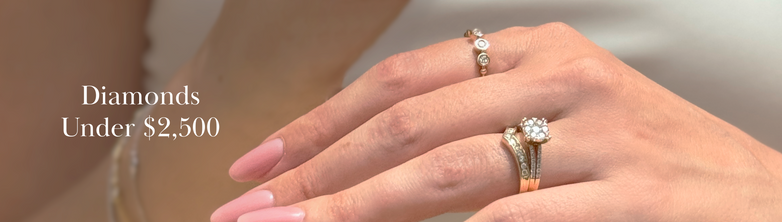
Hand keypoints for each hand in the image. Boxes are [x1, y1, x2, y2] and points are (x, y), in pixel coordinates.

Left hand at [213, 22, 781, 221]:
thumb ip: (470, 123)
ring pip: (444, 172)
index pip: (399, 81)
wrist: (761, 198)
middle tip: (250, 216)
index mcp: (534, 49)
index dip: (319, 124)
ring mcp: (602, 134)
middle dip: (316, 175)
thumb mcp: (557, 114)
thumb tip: (362, 165)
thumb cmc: (644, 161)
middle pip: (406, 124)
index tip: (259, 167)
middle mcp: (563, 76)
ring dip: (353, 210)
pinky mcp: (636, 197)